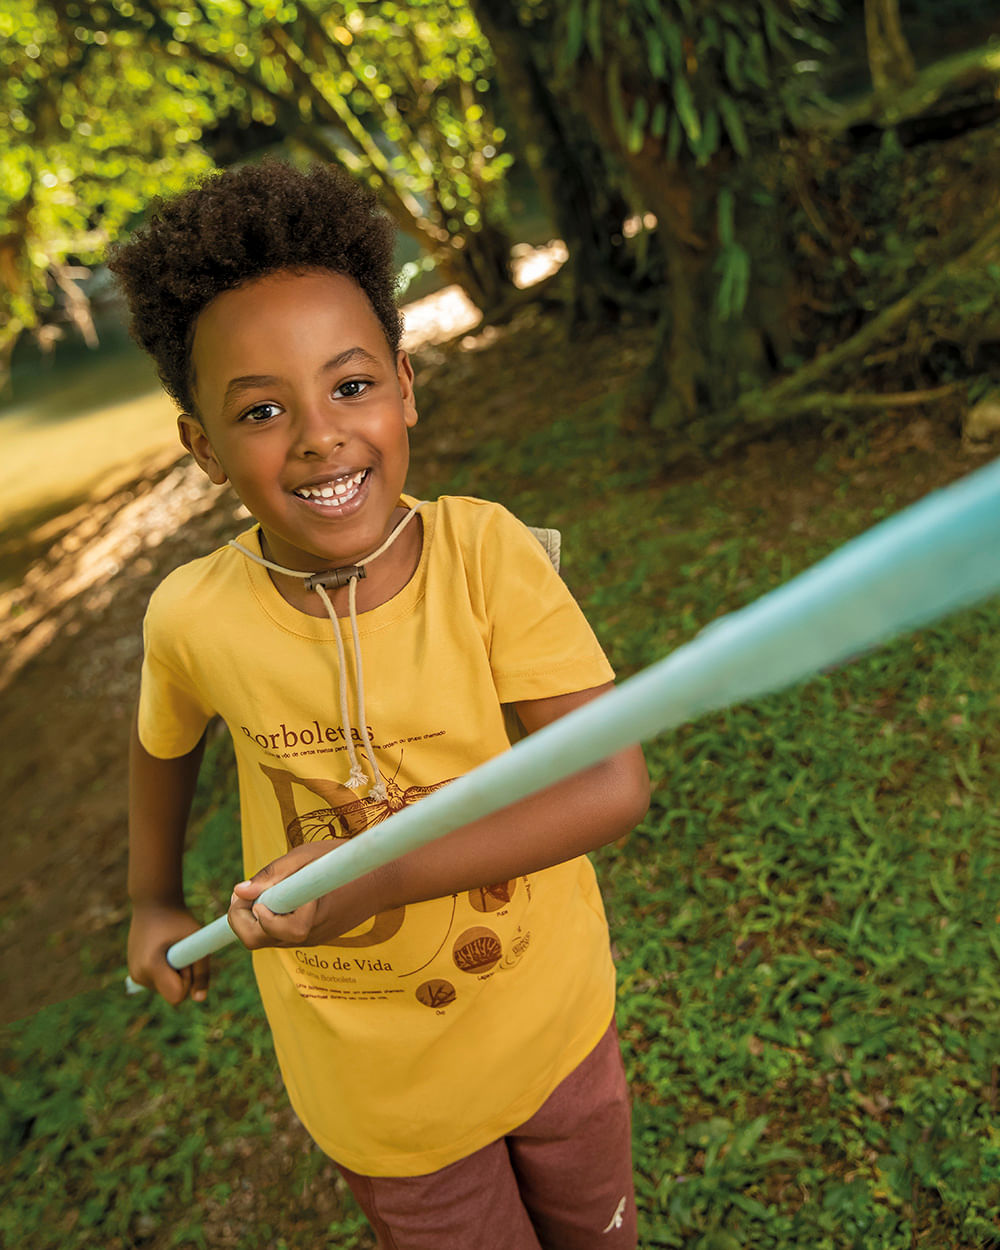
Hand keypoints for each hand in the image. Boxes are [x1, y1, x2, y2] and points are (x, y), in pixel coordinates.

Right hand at [128, 902, 209, 1004]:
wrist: (154, 902)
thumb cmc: (178, 919)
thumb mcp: (195, 941)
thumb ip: (201, 971)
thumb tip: (200, 999)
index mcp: (151, 967)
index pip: (177, 996)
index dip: (189, 980)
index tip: (188, 959)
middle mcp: (139, 974)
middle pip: (172, 992)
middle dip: (182, 975)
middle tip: (180, 947)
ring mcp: (135, 974)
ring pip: (166, 988)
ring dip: (174, 972)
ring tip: (170, 946)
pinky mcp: (135, 972)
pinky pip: (159, 982)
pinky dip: (166, 971)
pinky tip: (162, 950)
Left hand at [228, 842, 372, 949]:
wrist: (384, 880)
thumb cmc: (345, 862)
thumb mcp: (306, 857)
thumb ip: (274, 874)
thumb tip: (241, 890)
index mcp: (308, 917)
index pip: (265, 930)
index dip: (246, 912)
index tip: (248, 891)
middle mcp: (307, 937)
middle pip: (260, 942)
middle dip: (244, 920)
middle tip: (247, 894)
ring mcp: (311, 941)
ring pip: (269, 940)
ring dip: (259, 918)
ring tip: (271, 889)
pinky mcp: (314, 938)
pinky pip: (284, 935)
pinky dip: (275, 918)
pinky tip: (286, 897)